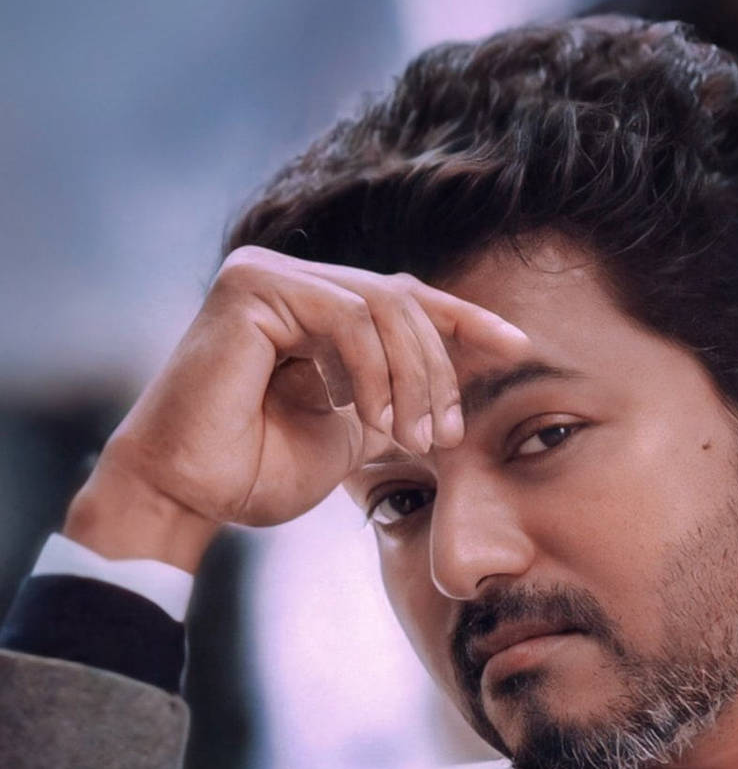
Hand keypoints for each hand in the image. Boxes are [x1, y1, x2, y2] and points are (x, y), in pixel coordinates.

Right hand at [64, 247, 530, 560]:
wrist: (189, 495)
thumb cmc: (255, 471)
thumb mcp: (352, 429)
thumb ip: (394, 393)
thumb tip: (460, 377)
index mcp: (314, 306)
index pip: (405, 298)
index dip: (464, 321)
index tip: (518, 350)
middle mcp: (289, 278)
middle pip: (403, 299)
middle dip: (439, 371)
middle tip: (445, 438)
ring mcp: (267, 273)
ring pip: (382, 305)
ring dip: (412, 377)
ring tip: (409, 439)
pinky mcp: (250, 284)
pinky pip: (345, 315)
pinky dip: (371, 370)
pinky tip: (365, 415)